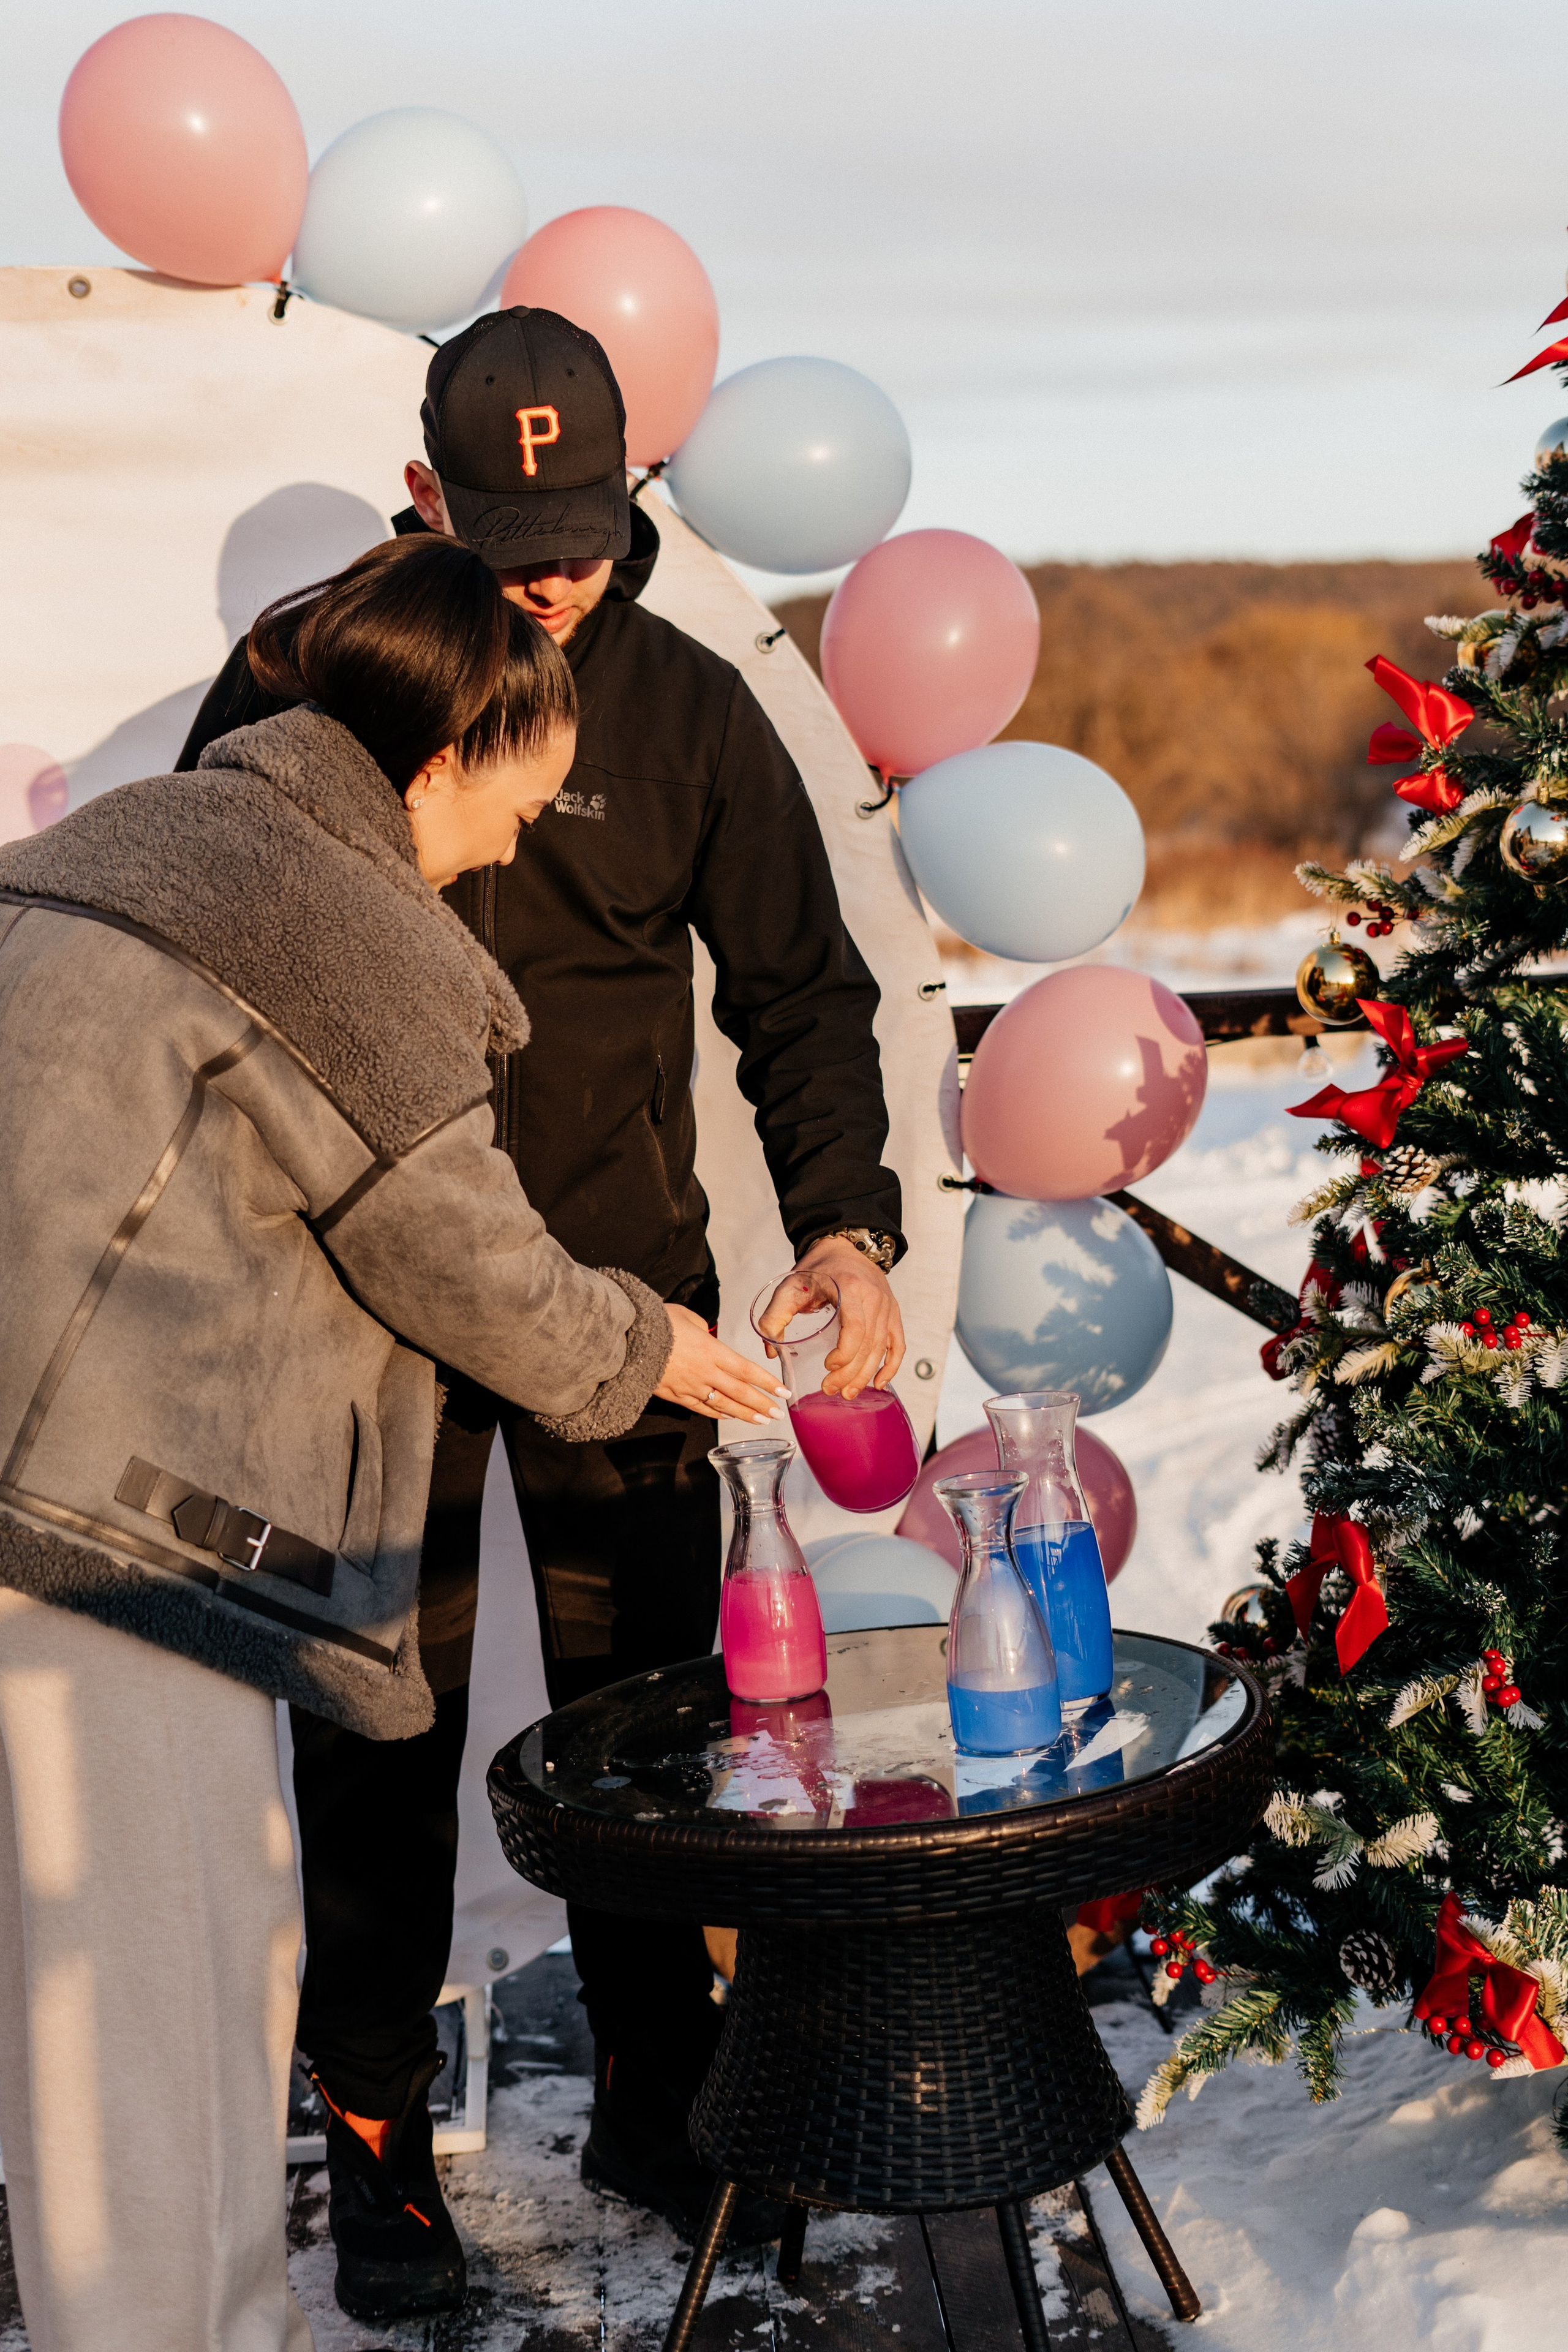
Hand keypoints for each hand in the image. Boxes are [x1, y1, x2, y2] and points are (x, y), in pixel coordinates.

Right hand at [656, 1303, 789, 1422]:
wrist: (626, 1341)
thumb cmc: (656, 1323)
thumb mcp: (687, 1317)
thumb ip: (703, 1328)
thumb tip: (708, 1335)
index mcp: (712, 1351)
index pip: (747, 1371)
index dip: (768, 1383)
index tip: (783, 1391)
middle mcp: (705, 1373)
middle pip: (740, 1393)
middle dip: (762, 1404)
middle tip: (778, 1414)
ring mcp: (691, 1387)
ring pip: (723, 1405)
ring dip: (745, 1415)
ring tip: (761, 1421)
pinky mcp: (675, 1396)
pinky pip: (701, 1408)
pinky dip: (717, 1414)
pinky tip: (729, 1417)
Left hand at [758, 1236, 904, 1400]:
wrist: (844, 1247)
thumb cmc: (817, 1269)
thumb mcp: (790, 1286)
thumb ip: (774, 1316)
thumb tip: (770, 1351)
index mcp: (850, 1288)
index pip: (856, 1328)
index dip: (844, 1354)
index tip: (826, 1366)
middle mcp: (874, 1297)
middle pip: (869, 1343)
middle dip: (850, 1372)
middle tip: (830, 1390)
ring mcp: (887, 1306)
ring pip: (882, 1348)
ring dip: (866, 1375)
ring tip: (847, 1393)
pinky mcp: (893, 1313)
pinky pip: (897, 1344)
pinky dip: (891, 1366)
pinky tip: (879, 1383)